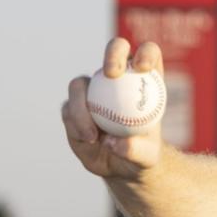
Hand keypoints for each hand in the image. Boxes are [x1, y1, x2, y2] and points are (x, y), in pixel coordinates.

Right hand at [62, 37, 165, 180]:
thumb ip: (137, 150)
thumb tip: (117, 143)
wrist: (122, 165)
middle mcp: (117, 78)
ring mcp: (92, 90)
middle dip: (113, 54)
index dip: (146, 53)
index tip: (143, 68)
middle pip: (114, 51)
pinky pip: (68, 110)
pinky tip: (88, 140)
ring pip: (79, 84)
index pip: (149, 54)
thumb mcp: (146, 157)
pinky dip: (76, 124)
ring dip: (82, 106)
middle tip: (111, 74)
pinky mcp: (72, 108)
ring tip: (93, 136)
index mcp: (144, 80)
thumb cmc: (142, 155)